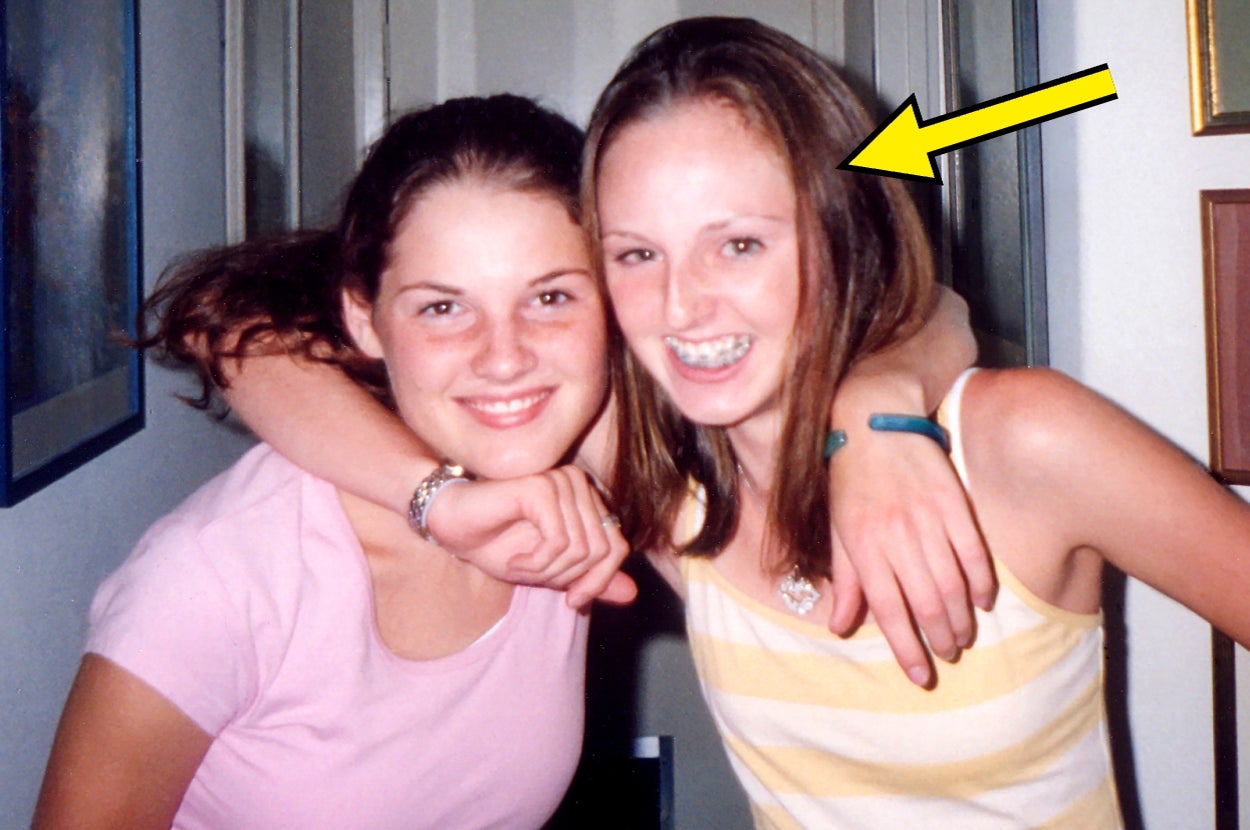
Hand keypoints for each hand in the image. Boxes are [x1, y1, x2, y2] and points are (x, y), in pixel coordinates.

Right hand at [424, 466, 635, 608]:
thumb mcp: (550, 571)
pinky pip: (559, 541)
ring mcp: (561, 481)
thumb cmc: (497, 544)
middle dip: (568, 577)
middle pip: (602, 550)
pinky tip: (514, 562)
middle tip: (534, 576)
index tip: (573, 601)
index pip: (617, 546)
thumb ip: (590, 577)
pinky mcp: (542, 486)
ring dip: (547, 571)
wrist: (451, 526)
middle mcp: (578, 484)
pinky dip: (536, 563)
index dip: (599, 581)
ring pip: (581, 549)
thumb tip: (632, 594)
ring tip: (520, 567)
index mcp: (586, 499)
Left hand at [827, 429, 993, 687]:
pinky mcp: (954, 503)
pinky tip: (982, 601)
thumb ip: (846, 581)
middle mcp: (896, 537)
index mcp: (863, 546)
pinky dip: (981, 582)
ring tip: (963, 637)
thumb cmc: (851, 479)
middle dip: (939, 639)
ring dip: (961, 618)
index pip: (887, 611)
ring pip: (952, 584)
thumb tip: (840, 627)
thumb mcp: (837, 529)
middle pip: (925, 604)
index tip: (920, 676)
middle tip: (946, 655)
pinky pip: (974, 553)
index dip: (906, 648)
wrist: (875, 420)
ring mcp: (928, 520)